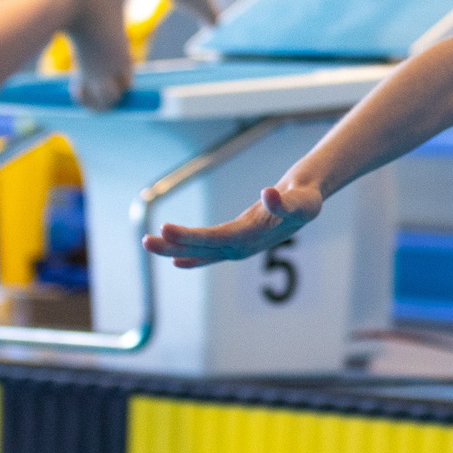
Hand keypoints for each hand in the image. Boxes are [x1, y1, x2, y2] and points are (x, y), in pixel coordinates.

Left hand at [143, 181, 320, 268]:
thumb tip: (267, 194)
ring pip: (202, 251)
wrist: (307, 202)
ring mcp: (240, 247)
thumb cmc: (305, 200)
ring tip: (148, 243)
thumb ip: (286, 201)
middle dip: (175, 245)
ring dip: (175, 249)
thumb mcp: (303, 199)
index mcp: (254, 236)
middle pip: (204, 249)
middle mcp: (244, 246)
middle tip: (146, 241)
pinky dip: (192, 254)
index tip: (166, 229)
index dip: (192, 237)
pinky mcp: (236, 242)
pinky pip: (210, 252)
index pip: (218, 239)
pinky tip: (174, 259)